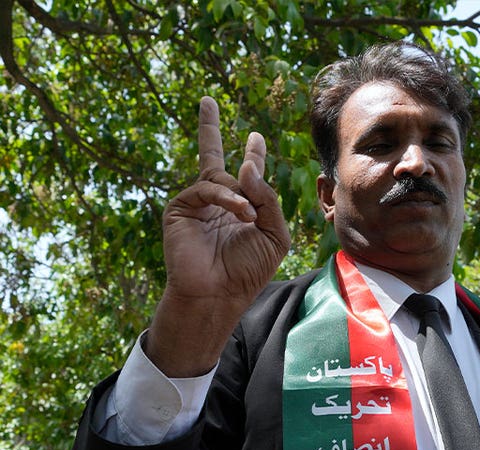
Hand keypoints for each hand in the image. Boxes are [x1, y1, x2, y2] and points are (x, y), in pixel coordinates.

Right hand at [162, 96, 288, 304]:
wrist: (219, 294)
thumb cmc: (248, 270)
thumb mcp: (274, 234)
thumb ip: (268, 197)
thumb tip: (246, 165)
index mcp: (241, 208)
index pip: (246, 175)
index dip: (252, 155)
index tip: (255, 138)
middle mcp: (217, 203)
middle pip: (212, 158)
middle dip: (208, 129)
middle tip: (207, 100)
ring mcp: (197, 204)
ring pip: (219, 176)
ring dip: (240, 193)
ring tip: (249, 216)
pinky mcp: (180, 208)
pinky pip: (206, 188)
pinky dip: (226, 198)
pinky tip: (240, 212)